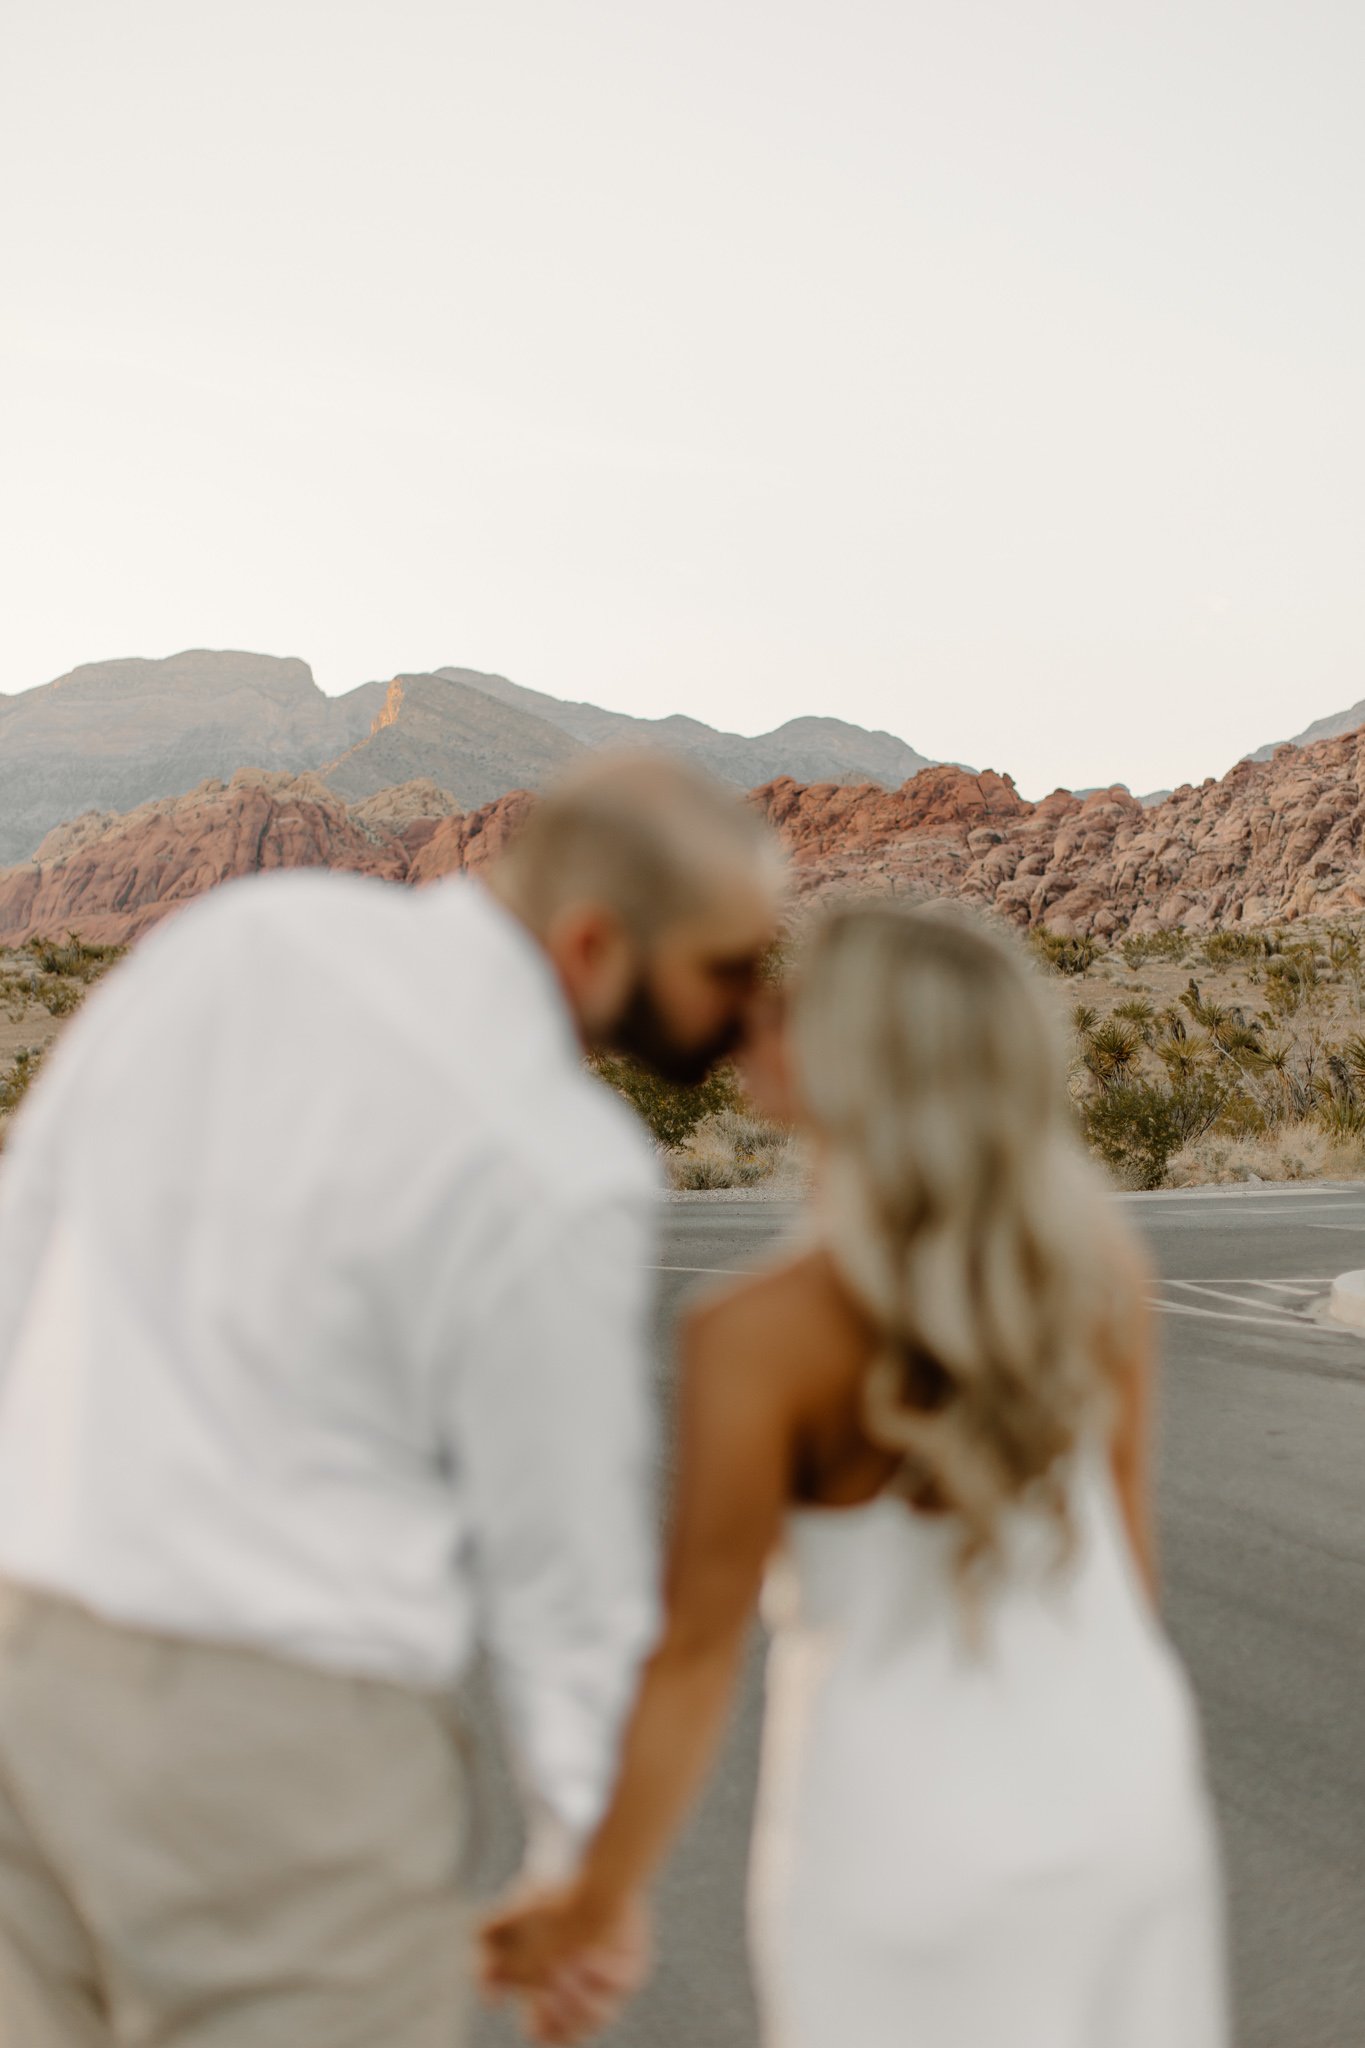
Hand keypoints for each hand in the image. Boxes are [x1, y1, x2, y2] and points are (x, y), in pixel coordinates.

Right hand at [479, 1886, 649, 2042]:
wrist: (585, 1867)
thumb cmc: (543, 1900)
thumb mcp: (510, 1918)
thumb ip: (489, 1946)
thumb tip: (490, 1994)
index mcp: (551, 1994)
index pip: (546, 2033)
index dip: (540, 2025)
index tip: (532, 1999)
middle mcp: (583, 1994)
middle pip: (573, 2031)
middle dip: (559, 2015)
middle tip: (546, 1989)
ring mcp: (609, 1983)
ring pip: (600, 2016)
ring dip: (579, 2000)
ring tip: (564, 1967)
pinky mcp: (632, 1964)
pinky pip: (624, 1984)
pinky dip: (603, 1975)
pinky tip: (588, 1955)